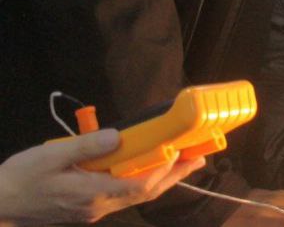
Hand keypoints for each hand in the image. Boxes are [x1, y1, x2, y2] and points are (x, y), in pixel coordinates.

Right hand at [0, 129, 204, 225]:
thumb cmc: (21, 179)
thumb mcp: (50, 157)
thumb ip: (86, 146)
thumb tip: (119, 136)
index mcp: (91, 194)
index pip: (138, 186)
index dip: (164, 171)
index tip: (182, 153)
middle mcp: (98, 206)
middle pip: (145, 193)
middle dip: (175, 175)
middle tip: (200, 155)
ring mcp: (94, 209)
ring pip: (136, 195)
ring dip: (162, 177)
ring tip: (184, 158)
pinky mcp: (88, 206)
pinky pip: (124, 194)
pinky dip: (141, 180)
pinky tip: (148, 166)